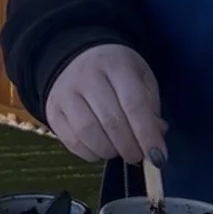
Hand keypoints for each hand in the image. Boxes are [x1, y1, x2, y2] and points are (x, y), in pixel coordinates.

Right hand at [45, 43, 166, 164]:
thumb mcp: (140, 77)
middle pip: (111, 122)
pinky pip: (73, 142)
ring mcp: (66, 92)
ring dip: (110, 152)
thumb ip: (151, 109)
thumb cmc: (116, 70)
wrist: (77, 56)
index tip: (159, 157)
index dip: (147, 135)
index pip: (134, 103)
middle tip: (139, 156)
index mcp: (115, 64)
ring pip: (89, 133)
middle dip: (130, 148)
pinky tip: (101, 148)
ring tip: (120, 150)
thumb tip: (154, 144)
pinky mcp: (53, 110)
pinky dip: (91, 154)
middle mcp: (87, 75)